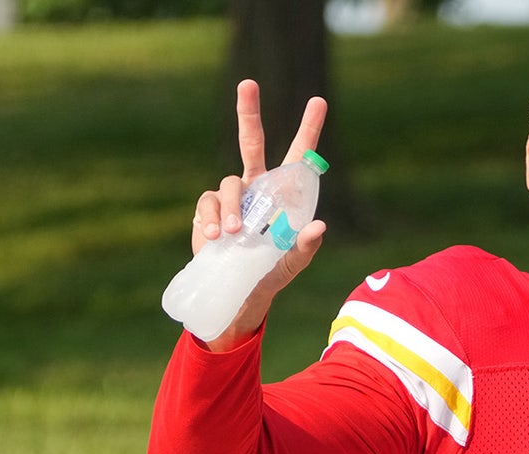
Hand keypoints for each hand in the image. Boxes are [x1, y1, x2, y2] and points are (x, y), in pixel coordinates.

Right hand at [191, 80, 328, 350]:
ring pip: (230, 184)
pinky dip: (213, 219)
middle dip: (248, 113)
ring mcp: (232, 198)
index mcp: (284, 194)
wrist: (239, 294)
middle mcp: (258, 188)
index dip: (308, 128)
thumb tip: (319, 226)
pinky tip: (218, 238)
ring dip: (234, 207)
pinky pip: (209, 204)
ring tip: (237, 234)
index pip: (298, 155)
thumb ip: (306, 246)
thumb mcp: (294, 262)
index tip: (319, 101)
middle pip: (251, 143)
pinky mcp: (209, 212)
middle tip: (248, 83)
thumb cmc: (273, 273)